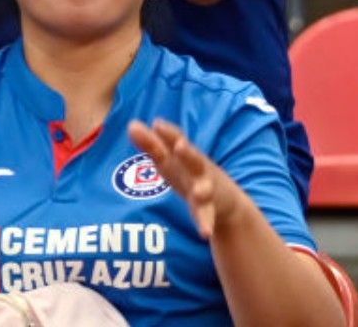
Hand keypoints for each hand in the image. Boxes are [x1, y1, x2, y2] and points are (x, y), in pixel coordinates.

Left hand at [127, 118, 245, 240]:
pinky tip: (205, 234)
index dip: (168, 133)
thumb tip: (131, 124)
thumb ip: (151, 144)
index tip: (157, 124)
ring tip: (199, 193)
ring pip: (205, 190)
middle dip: (188, 153)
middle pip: (194, 160)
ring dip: (202, 190)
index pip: (177, 141)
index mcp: (186, 157)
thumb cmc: (189, 175)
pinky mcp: (210, 211)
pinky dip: (206, 224)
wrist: (226, 201)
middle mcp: (198, 170)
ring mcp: (206, 190)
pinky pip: (207, 218)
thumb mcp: (169, 160)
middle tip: (180, 146)